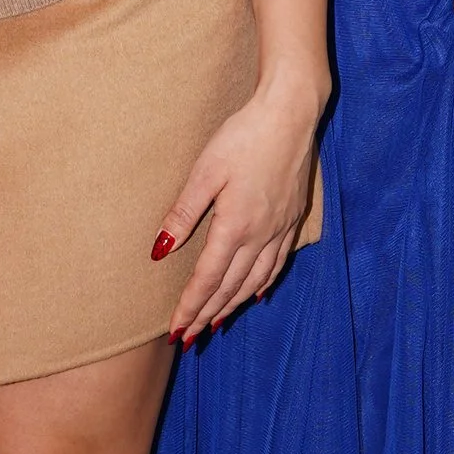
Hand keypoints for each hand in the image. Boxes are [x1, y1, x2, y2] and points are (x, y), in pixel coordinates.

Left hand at [155, 66, 326, 340]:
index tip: (176, 330)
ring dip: (234, 304)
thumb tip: (159, 251)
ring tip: (217, 323)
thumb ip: (183, 214)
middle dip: (208, 314)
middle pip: (231, 286)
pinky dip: (263, 284)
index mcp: (236, 225)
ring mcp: (280, 228)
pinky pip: (277, 263)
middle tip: (191, 338)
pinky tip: (256, 293)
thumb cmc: (243, 137)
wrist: (291, 114)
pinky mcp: (293, 217)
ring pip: (255, 280)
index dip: (190, 306)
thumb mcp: (205, 172)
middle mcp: (261, 235)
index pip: (208, 278)